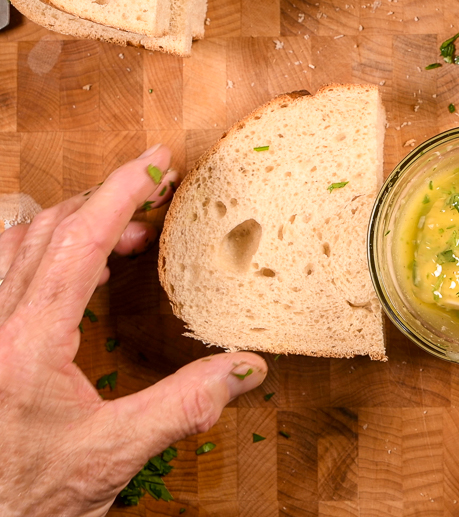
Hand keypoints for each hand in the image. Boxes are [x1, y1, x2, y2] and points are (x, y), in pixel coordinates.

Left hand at [0, 145, 267, 516]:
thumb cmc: (28, 495)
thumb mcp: (115, 453)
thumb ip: (185, 405)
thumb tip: (247, 369)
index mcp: (28, 340)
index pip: (80, 240)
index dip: (123, 192)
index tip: (155, 162)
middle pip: (48, 229)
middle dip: (107, 202)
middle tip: (156, 197)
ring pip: (16, 243)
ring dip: (73, 223)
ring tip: (124, 232)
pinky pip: (3, 269)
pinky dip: (42, 248)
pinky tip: (72, 269)